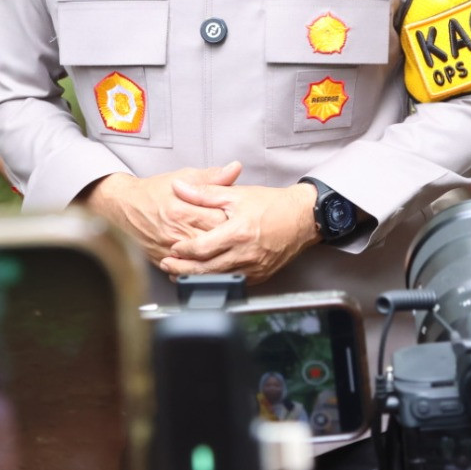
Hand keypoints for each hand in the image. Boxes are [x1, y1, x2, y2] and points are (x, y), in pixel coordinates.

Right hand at [83, 163, 240, 262]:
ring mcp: (169, 249)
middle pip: (213, 242)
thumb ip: (212, 178)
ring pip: (201, 260)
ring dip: (217, 258)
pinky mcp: (162, 260)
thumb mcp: (184, 177)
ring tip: (230, 253)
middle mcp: (176, 232)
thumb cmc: (153, 192)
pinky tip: (212, 267)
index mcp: (183, 210)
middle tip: (240, 238)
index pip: (219, 220)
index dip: (234, 221)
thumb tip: (235, 169)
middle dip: (228, 240)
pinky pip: (186, 270)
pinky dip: (200, 269)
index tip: (243, 219)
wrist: (123, 207)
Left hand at [159, 179, 319, 284]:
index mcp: (238, 232)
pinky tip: (207, 276)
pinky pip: (234, 282)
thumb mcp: (237, 194)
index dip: (185, 250)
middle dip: (183, 269)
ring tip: (181, 274)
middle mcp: (245, 253)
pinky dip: (217, 281)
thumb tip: (179, 186)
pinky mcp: (260, 275)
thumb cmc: (272, 205)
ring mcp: (254, 267)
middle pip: (206, 269)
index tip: (173, 248)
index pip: (202, 247)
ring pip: (218, 279)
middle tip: (168, 266)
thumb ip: (205, 192)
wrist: (302, 217)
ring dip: (197, 278)